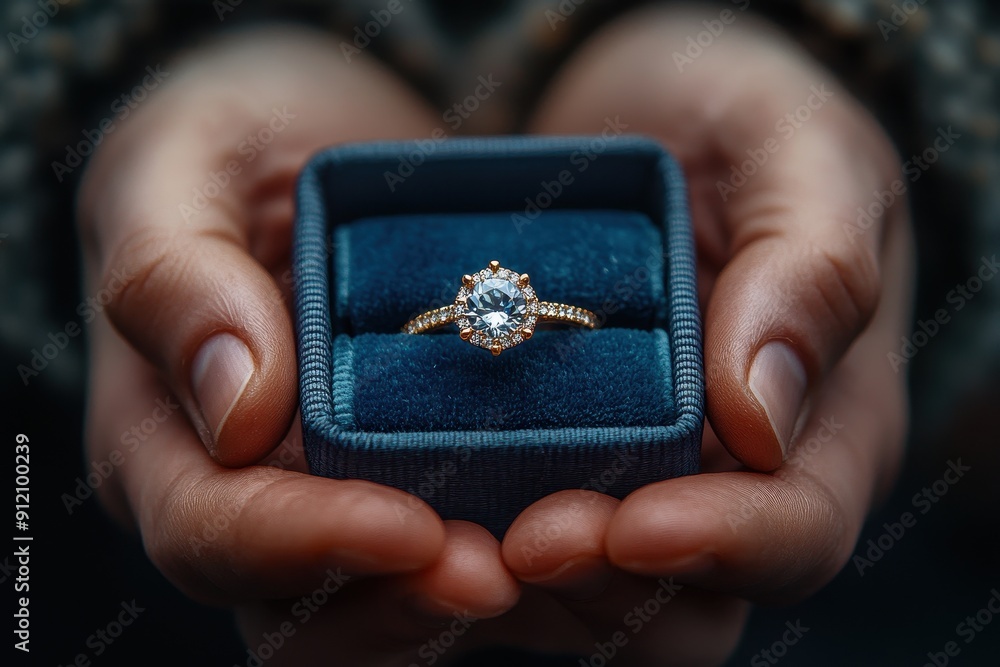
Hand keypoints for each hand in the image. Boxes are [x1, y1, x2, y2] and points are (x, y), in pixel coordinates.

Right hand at [78, 28, 519, 665]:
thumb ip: (174, 275)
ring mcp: (342, 500)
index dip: (302, 546)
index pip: (212, 533)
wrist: (327, 144)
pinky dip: (532, 561)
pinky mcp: (427, 486)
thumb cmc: (237, 142)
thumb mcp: (181, 162)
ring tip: (564, 550)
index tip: (405, 524)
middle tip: (499, 570)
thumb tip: (235, 409)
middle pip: (305, 612)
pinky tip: (594, 521)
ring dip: (476, 595)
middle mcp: (253, 495)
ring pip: (392, 611)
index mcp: (169, 434)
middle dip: (401, 604)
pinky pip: (470, 557)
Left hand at [500, 7, 913, 663]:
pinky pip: (513, 546)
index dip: (725, 545)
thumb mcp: (800, 153)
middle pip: (690, 602)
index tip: (635, 523)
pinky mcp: (552, 469)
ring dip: (523, 586)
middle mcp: (733, 481)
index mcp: (824, 424)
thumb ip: (810, 272)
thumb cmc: (744, 120)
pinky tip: (411, 515)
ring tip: (449, 544)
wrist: (646, 114)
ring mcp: (639, 483)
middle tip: (520, 538)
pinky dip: (465, 547)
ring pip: (594, 597)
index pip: (796, 531)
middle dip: (605, 582)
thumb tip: (760, 418)